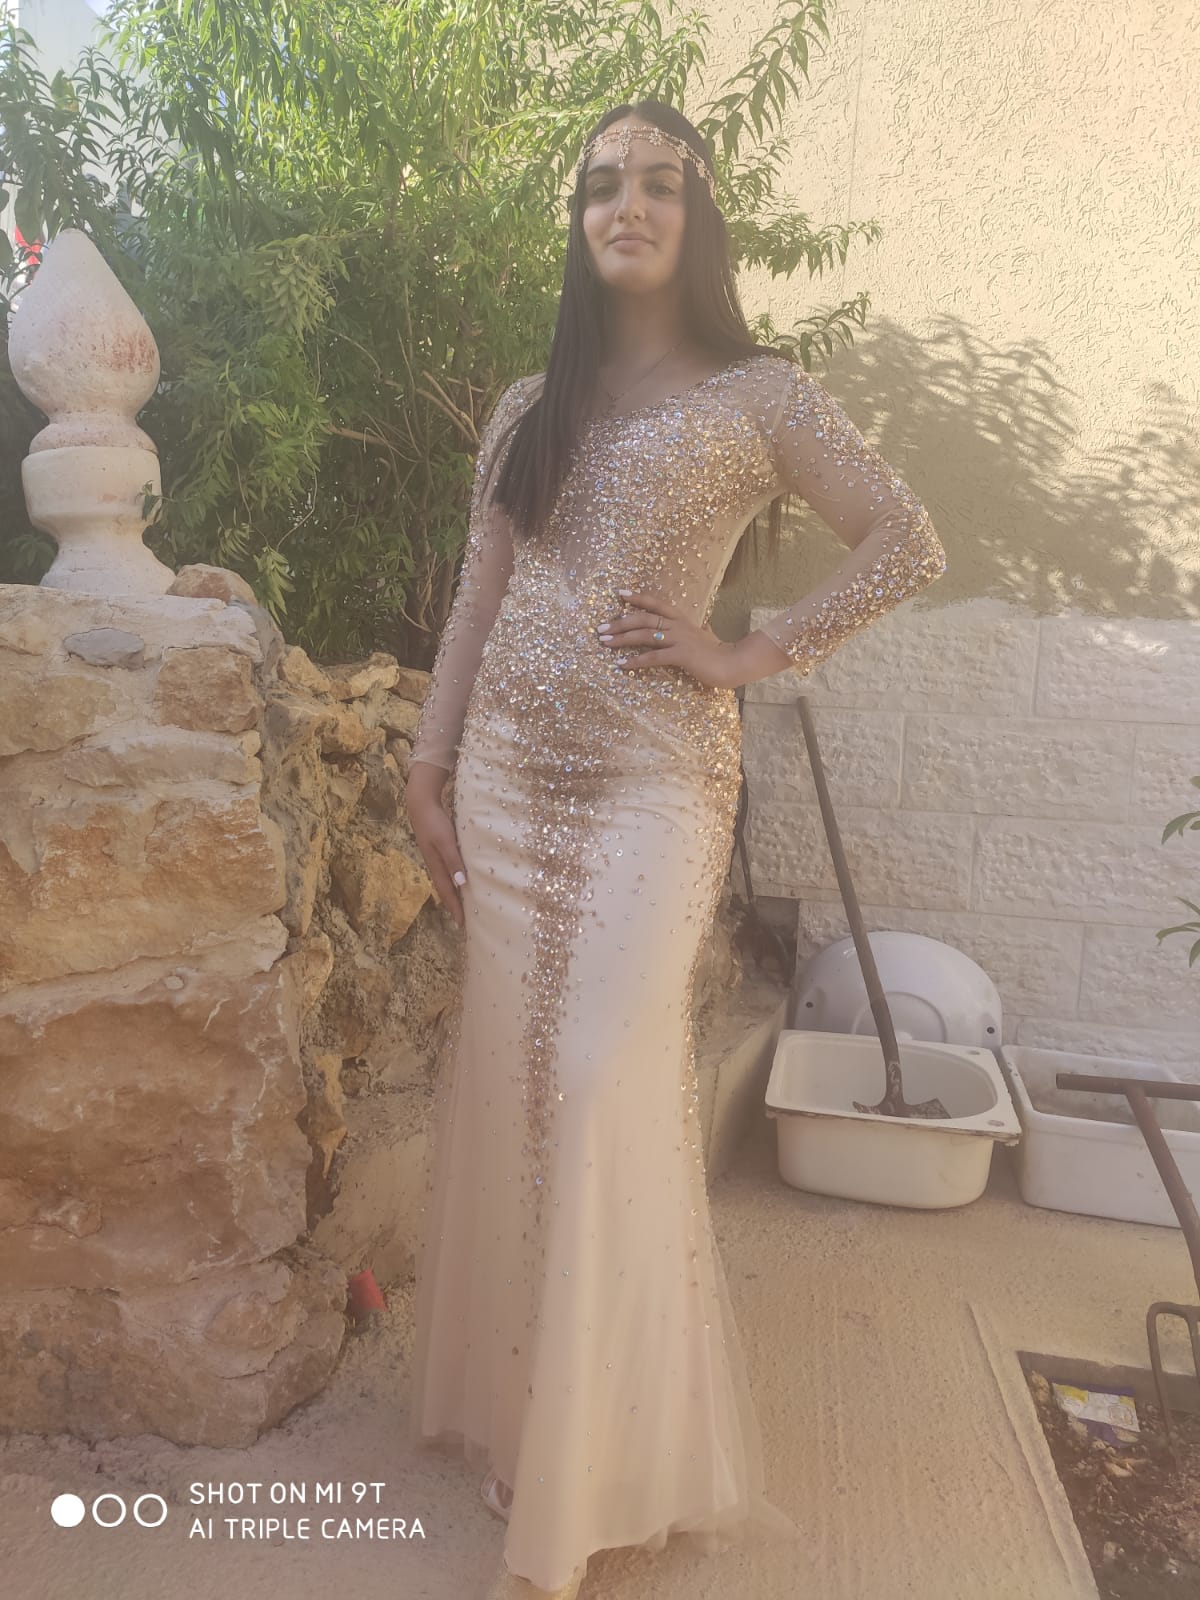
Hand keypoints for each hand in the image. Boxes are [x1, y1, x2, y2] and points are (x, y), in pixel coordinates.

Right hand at [405, 761, 467, 928]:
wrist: (420, 803)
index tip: (462, 924)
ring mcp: (434, 856)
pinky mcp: (437, 848)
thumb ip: (453, 861)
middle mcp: (434, 864)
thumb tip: (461, 884)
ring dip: (453, 893)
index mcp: (435, 865)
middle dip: (453, 905)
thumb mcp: (445, 841)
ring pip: (445, 880)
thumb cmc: (434, 822)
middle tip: (462, 920)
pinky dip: (453, 879)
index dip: (454, 908)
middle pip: (445, 889)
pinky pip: (446, 869)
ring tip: (462, 904)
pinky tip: (459, 878)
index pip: (447, 891)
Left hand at [597, 590, 791, 687]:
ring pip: (645, 635)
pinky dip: (635, 661)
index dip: (638, 597)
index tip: (619, 593)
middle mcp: (678, 626)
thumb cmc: (719, 652)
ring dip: (622, 638)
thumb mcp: (706, 636)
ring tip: (604, 642)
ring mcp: (680, 639)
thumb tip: (703, 625)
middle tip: (600, 628)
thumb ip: (700, 630)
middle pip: (643, 619)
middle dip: (620, 622)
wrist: (734, 664)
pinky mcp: (681, 655)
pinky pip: (653, 657)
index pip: (656, 603)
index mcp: (682, 620)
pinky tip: (622, 665)